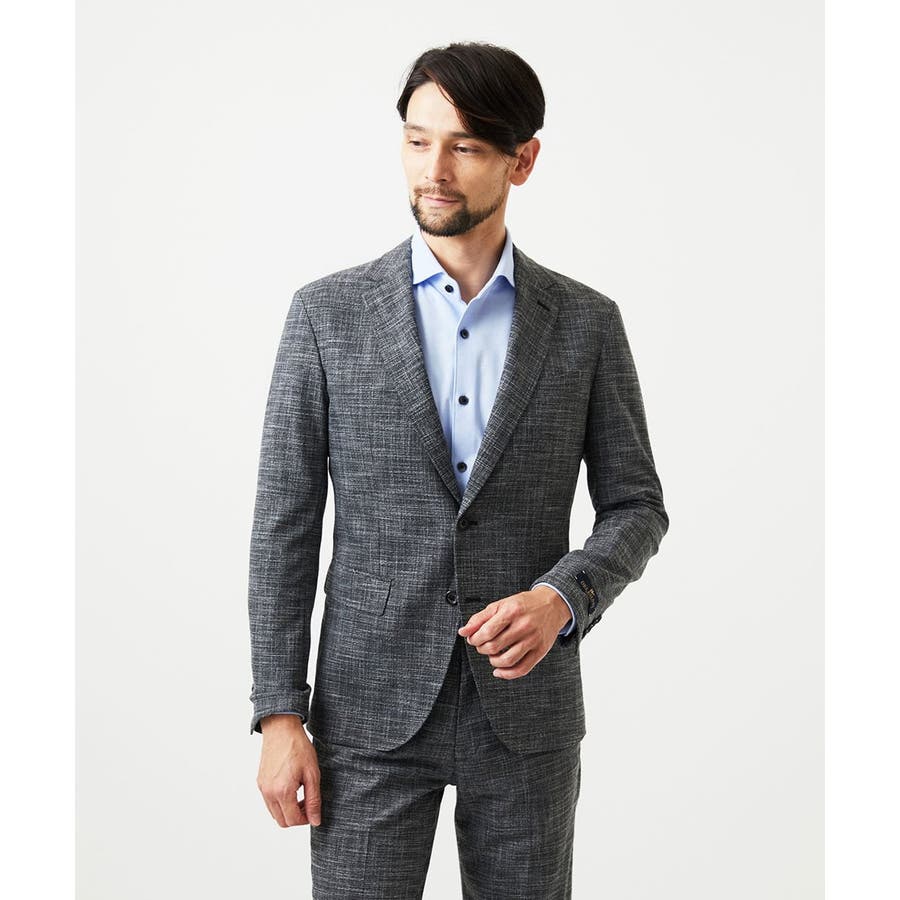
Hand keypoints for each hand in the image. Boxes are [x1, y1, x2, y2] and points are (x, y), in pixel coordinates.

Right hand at [256, 715, 321, 826]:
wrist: (281, 729)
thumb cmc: (298, 747)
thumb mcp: (312, 773)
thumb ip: (313, 800)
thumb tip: (315, 820)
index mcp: (282, 791)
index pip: (292, 821)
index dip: (305, 819)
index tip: (313, 810)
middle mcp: (268, 793)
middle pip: (282, 821)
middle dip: (296, 817)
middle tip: (307, 803)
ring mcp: (262, 788)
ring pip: (274, 813)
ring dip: (287, 810)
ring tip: (300, 793)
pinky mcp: (260, 782)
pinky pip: (268, 802)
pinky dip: (279, 802)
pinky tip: (290, 786)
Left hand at [457, 585, 571, 679]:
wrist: (552, 604)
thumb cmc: (524, 604)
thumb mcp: (501, 604)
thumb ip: (480, 618)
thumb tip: (463, 632)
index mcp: (511, 611)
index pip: (486, 632)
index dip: (475, 639)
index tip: (473, 639)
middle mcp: (524, 625)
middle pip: (494, 646)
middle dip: (482, 649)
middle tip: (482, 646)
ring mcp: (533, 639)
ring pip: (507, 660)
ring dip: (493, 661)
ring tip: (492, 656)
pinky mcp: (540, 651)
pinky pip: (522, 669)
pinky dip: (507, 674)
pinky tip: (499, 670)